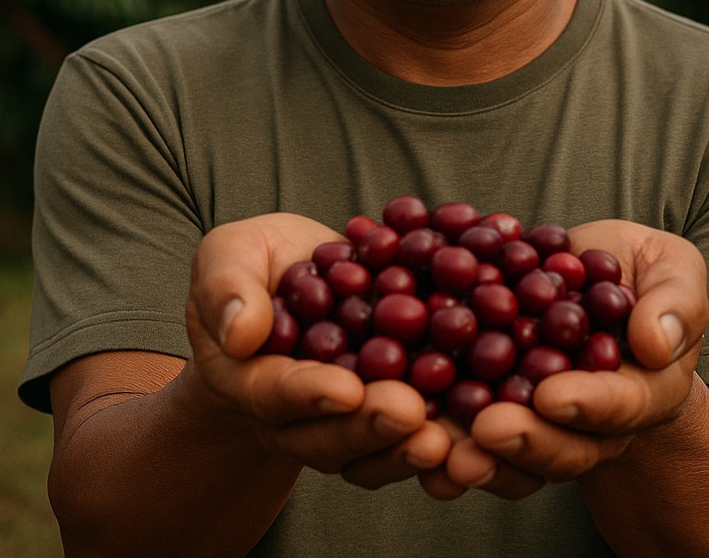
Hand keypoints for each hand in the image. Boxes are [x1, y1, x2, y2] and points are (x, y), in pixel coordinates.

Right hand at [184, 213, 452, 487]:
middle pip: (332, 435)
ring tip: (445, 438)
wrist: (298, 280)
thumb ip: (227, 288)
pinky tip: (482, 427)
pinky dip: (447, 438)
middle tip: (409, 412)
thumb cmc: (256, 267)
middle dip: (370, 427)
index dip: (310, 393)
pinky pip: (414, 438)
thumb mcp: (230, 257)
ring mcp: (347, 424)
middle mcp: (298, 418)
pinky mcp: (392, 416)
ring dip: (408, 448)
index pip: (276, 392)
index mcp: (252, 379)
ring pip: (375, 451)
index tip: (345, 390)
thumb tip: (241, 333)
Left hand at [418, 219, 707, 499]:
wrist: (591, 284)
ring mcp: (539, 426)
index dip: (589, 402)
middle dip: (526, 441)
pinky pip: (469, 440)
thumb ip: (674, 302)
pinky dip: (438, 443)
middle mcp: (589, 423)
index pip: (620, 404)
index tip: (554, 395)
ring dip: (476, 458)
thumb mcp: (671, 270)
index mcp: (641, 390)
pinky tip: (408, 438)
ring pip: (511, 458)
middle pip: (562, 447)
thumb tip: (654, 342)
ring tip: (441, 451)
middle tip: (489, 429)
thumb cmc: (639, 276)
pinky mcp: (492, 412)